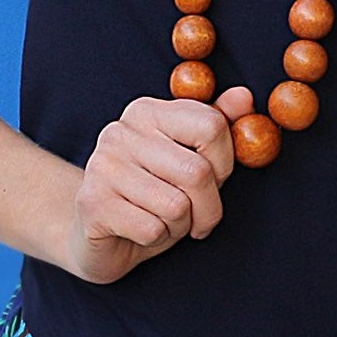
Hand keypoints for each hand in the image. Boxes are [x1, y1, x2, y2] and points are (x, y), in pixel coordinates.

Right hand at [66, 86, 254, 283]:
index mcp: (147, 112)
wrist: (96, 235)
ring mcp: (102, 166)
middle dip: (208, 207)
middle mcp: (120, 132)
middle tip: (196, 216)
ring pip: (177, 206)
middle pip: (198, 171)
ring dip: (180, 225)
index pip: (211, 126)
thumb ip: (216, 127)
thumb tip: (244, 97)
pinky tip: (142, 231)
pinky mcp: (92, 203)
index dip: (224, 163)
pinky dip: (158, 238)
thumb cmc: (152, 196)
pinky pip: (153, 229)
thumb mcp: (188, 159)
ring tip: (162, 220)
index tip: (215, 181)